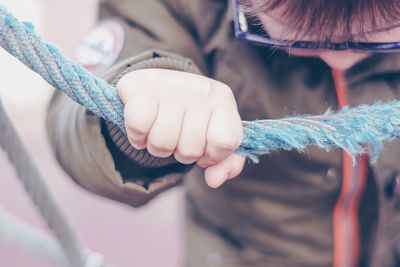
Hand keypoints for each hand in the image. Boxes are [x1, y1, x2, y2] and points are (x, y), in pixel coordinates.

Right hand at [117, 69, 245, 187]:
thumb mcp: (215, 136)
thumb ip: (227, 164)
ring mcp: (170, 85)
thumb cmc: (191, 117)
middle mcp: (199, 89)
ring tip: (158, 131)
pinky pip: (138, 128)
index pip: (225, 142)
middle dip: (180, 152)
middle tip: (177, 135)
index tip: (203, 146)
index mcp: (222, 99)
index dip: (211, 155)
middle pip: (190, 150)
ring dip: (156, 147)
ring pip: (162, 143)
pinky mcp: (140, 85)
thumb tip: (213, 181)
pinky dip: (137, 136)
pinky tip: (142, 127)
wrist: (156, 86)